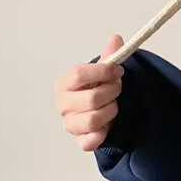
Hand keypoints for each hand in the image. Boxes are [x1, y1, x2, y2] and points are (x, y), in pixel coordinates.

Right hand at [54, 34, 124, 151]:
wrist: (97, 111)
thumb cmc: (95, 89)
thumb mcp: (102, 72)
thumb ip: (109, 57)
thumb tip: (116, 39)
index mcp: (64, 83)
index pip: (78, 74)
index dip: (102, 71)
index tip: (117, 70)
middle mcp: (63, 104)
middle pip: (91, 98)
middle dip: (111, 91)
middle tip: (117, 87)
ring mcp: (70, 124)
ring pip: (94, 119)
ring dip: (111, 111)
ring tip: (113, 105)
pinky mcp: (80, 140)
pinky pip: (91, 141)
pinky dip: (103, 133)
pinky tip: (107, 125)